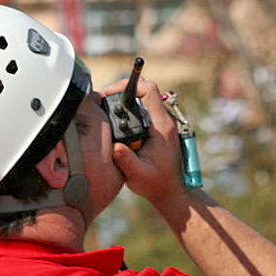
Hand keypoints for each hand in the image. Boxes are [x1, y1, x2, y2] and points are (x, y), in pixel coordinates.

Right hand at [106, 77, 186, 207]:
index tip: (110, 94)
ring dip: (125, 100)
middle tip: (104, 101)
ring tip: (109, 110)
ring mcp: (162, 122)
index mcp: (161, 126)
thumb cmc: (156, 183)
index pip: (149, 90)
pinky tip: (118, 121)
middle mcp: (164, 120)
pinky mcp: (157, 126)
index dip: (128, 85)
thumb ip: (126, 160)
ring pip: (143, 98)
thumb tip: (114, 146)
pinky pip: (143, 108)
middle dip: (122, 91)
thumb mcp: (138, 175)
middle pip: (145, 89)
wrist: (170, 190)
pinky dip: (129, 109)